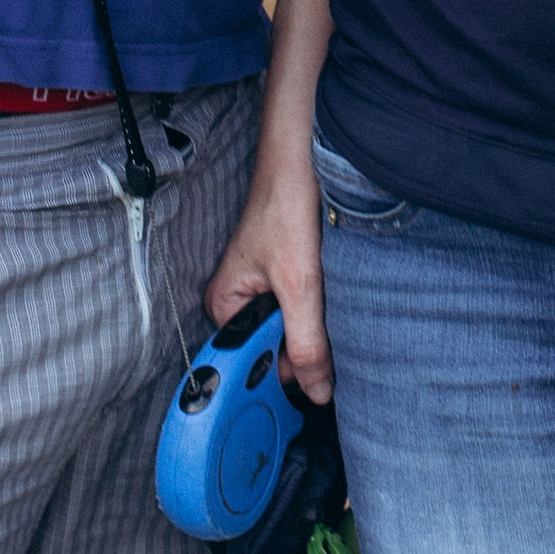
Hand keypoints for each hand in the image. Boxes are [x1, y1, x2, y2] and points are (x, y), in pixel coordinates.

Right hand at [206, 148, 332, 403]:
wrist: (299, 160)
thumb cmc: (284, 206)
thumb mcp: (299, 284)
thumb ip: (306, 342)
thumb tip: (317, 393)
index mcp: (224, 306)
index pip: (250, 365)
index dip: (282, 373)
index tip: (313, 380)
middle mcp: (238, 302)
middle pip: (273, 350)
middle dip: (301, 347)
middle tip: (327, 332)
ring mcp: (261, 291)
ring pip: (291, 331)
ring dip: (313, 327)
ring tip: (328, 303)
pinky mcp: (283, 279)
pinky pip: (300, 312)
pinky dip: (317, 310)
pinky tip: (330, 296)